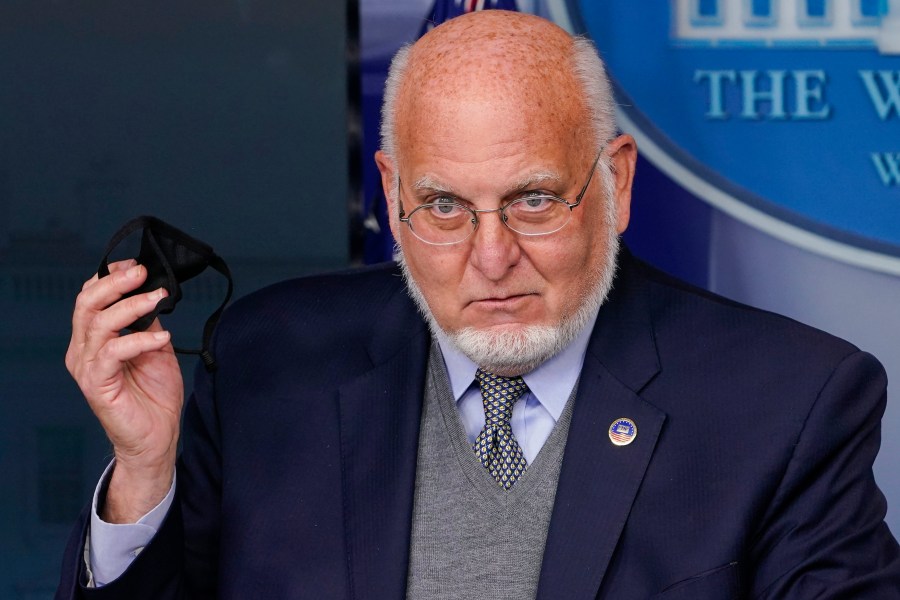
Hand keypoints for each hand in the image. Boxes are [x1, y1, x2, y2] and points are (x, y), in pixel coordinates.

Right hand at [66, 259, 183, 522]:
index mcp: (93, 339)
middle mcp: (83, 350)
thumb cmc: (153, 396)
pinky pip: (112, 352)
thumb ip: (147, 323)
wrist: (156, 437)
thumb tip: (152, 294)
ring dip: (131, 306)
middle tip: (141, 273)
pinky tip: (161, 336)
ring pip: (98, 323)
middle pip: (86, 304)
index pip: (90, 298)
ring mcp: (87, 367)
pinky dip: (139, 339)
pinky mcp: (97, 384)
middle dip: (114, 283)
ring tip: (157, 298)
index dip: (110, 277)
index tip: (137, 266)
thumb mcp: (155, 349)